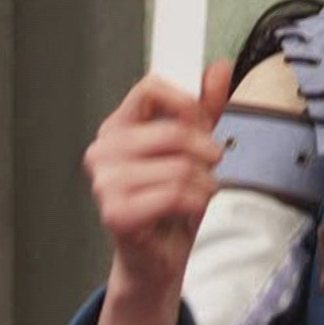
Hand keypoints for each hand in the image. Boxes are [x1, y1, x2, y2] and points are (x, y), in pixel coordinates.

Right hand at [84, 61, 235, 300]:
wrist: (158, 256)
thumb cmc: (171, 202)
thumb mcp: (194, 148)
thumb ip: (205, 109)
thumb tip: (220, 68)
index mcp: (117, 127)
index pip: (150, 87)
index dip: (186, 102)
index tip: (202, 122)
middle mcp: (103, 151)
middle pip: (173, 130)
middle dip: (206, 150)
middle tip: (211, 166)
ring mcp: (105, 182)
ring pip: (180, 166)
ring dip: (205, 182)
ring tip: (200, 192)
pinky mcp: (116, 213)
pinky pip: (175, 194)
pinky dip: (195, 201)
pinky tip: (190, 208)